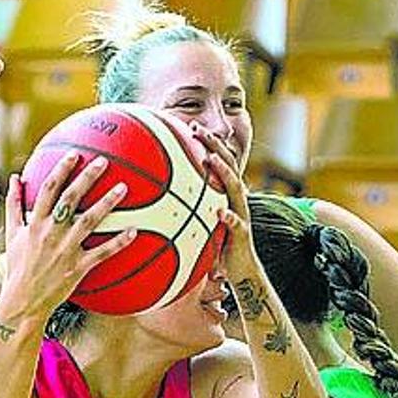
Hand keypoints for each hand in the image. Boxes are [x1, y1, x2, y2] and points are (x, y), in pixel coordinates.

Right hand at [0, 153, 134, 321]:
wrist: (23, 300)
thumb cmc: (18, 266)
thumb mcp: (12, 233)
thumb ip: (14, 204)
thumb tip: (15, 177)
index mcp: (35, 222)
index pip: (49, 189)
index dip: (62, 169)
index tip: (75, 154)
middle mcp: (51, 233)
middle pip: (70, 199)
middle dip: (86, 178)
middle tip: (103, 162)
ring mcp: (66, 250)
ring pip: (89, 222)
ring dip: (107, 203)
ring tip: (123, 188)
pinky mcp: (78, 267)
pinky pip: (101, 253)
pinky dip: (118, 242)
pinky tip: (134, 231)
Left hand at [195, 129, 254, 275]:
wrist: (240, 270)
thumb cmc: (217, 246)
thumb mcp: (199, 223)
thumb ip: (186, 210)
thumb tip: (155, 201)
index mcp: (226, 194)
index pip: (220, 162)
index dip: (208, 144)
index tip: (191, 127)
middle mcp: (236, 199)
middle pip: (229, 165)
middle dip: (214, 145)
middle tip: (197, 129)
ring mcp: (241, 215)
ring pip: (236, 188)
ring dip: (224, 172)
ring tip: (211, 160)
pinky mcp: (243, 235)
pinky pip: (237, 224)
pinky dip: (230, 217)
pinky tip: (220, 213)